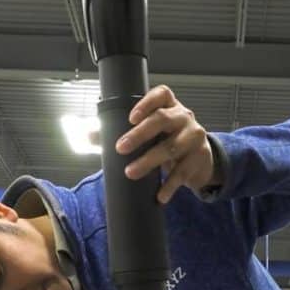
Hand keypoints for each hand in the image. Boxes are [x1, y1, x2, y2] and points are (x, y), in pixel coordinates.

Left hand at [115, 85, 219, 203]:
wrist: (201, 159)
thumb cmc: (169, 139)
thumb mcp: (150, 132)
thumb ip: (120, 130)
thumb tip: (88, 135)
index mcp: (170, 106)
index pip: (161, 94)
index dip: (146, 103)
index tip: (130, 118)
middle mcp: (184, 117)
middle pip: (162, 120)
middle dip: (140, 134)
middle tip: (120, 148)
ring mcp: (194, 137)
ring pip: (171, 147)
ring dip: (149, 161)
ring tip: (131, 172)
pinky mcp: (199, 158)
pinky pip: (183, 172)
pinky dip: (170, 185)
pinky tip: (160, 195)